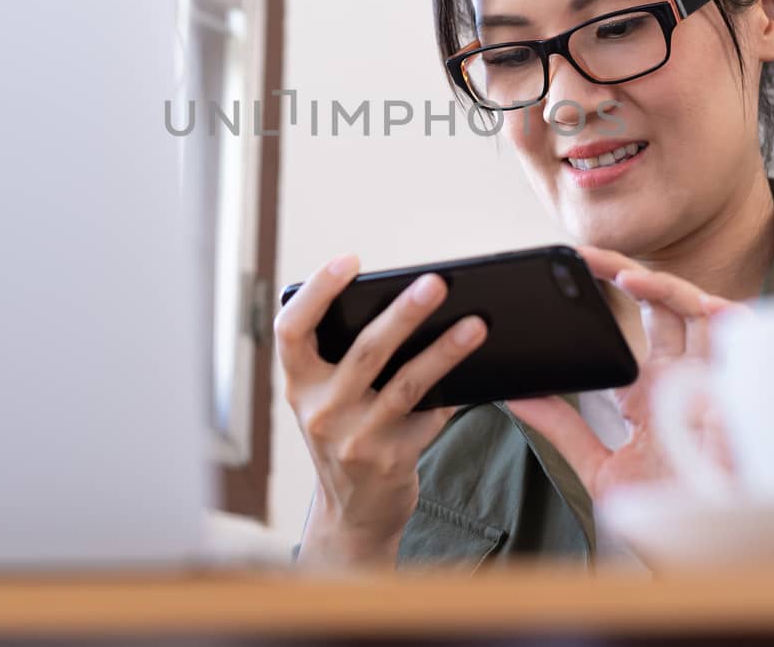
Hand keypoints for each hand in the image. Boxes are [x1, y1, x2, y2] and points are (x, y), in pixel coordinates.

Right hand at [276, 254, 488, 564]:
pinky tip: (481, 370)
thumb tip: (407, 302)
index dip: (317, 291)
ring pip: (407, 383)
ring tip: (477, 324)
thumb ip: (342, 359)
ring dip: (445, 351)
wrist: (353, 514)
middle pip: (364, 351)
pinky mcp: (391, 461)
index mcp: (298, 384)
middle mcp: (320, 412)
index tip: (349, 260)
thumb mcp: (326, 399)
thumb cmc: (345, 435)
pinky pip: (432, 416)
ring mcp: (356, 439)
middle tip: (436, 282)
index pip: (292, 330)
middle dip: (404, 313)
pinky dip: (456, 391)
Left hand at [505, 246, 744, 501]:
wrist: (701, 553)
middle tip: (584, 255)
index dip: (604, 292)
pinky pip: (740, 339)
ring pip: (695, 309)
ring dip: (663, 284)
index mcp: (651, 389)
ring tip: (624, 275)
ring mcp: (709, 380)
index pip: (631, 323)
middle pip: (660, 303)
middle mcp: (682, 376)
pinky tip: (695, 303)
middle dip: (624, 271)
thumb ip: (560, 427)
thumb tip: (515, 395)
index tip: (569, 271)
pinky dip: (721, 314)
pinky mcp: (735, 394)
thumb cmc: (661, 511)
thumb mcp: (597, 466)